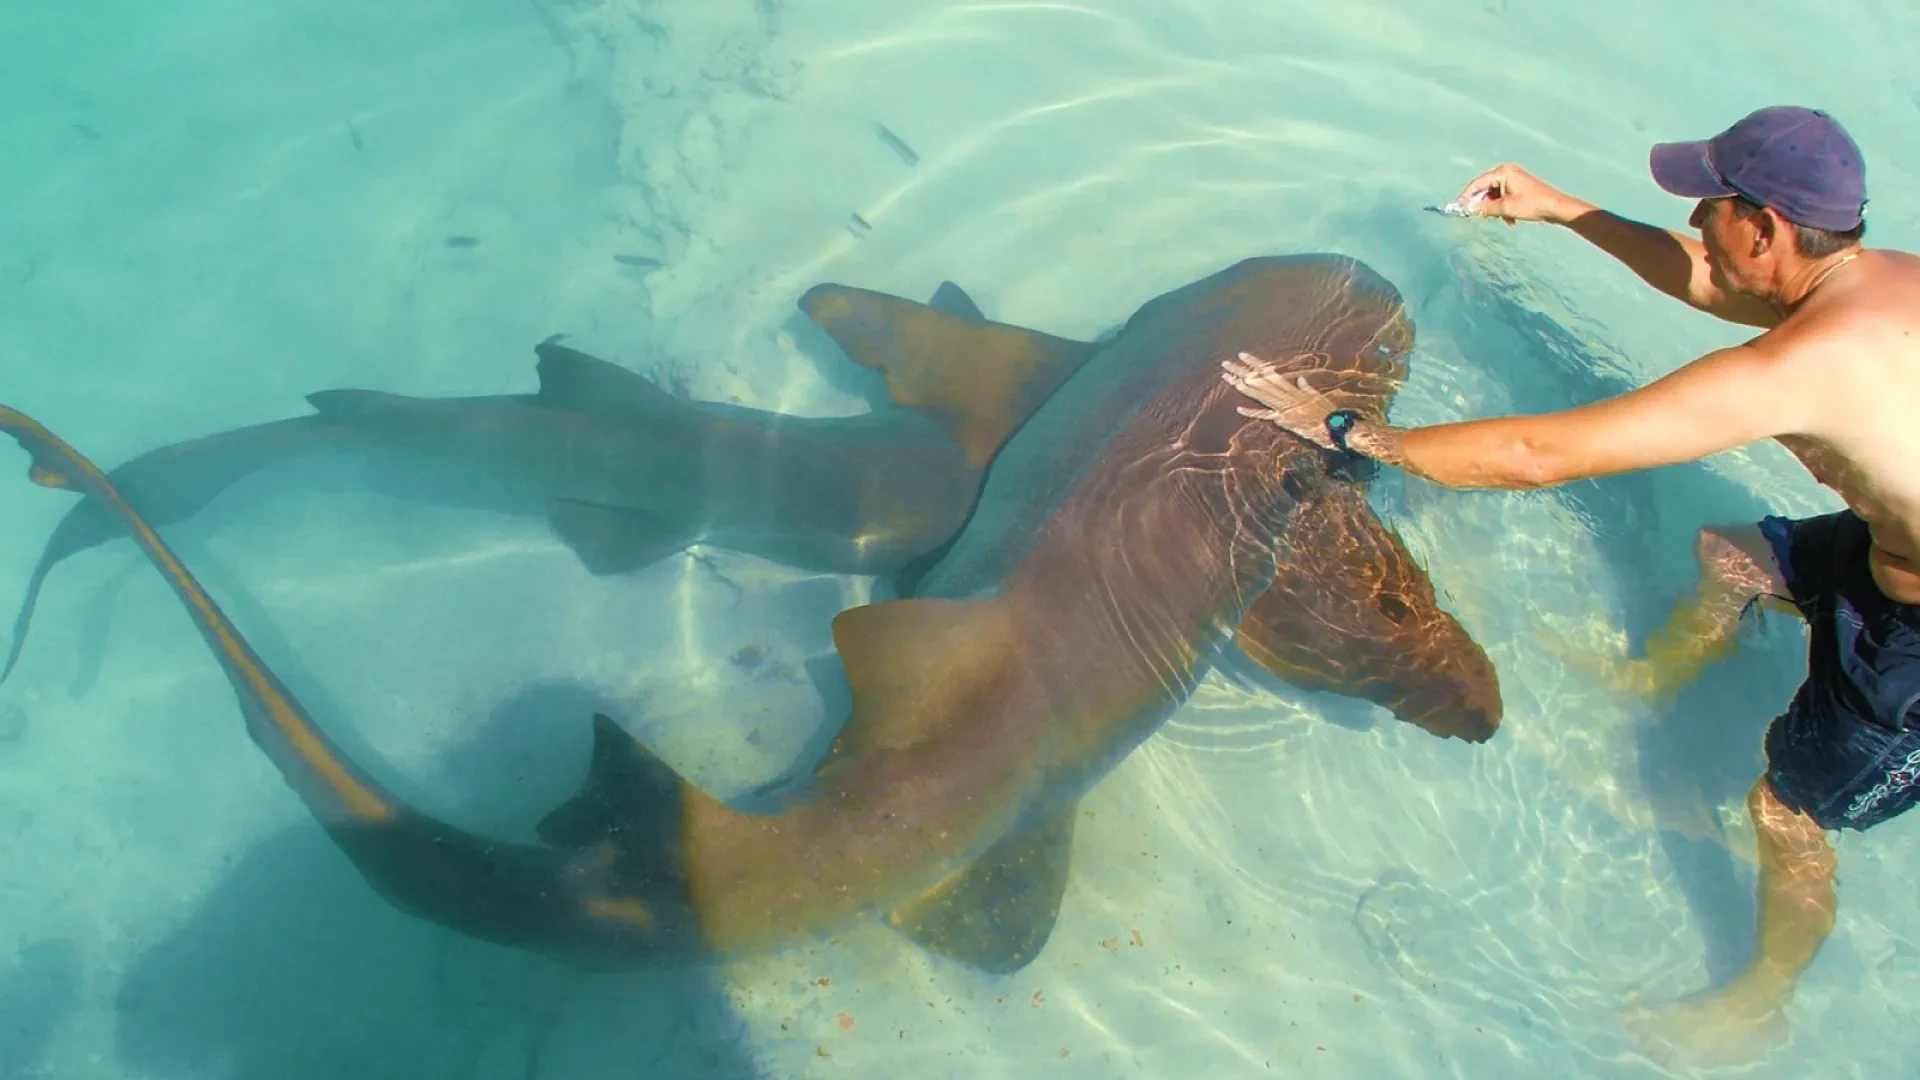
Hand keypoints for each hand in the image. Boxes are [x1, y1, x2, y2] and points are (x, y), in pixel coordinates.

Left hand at [1219, 352, 1343, 448]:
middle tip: (1225, 364)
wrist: (1334, 426)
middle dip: (1241, 372)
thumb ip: (1306, 389)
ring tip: (1227, 378)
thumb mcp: (1317, 397)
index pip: (1269, 372)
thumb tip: (1300, 380)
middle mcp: (1285, 395)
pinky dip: (1253, 412)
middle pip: (1258, 381)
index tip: (1241, 355)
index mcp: (1290, 388)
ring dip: (1242, 386)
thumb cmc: (1327, 413)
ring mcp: (1283, 407)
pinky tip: (1239, 408)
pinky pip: (1266, 415)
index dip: (1254, 363)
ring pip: (1259, 394)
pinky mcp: (1285, 420)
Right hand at [1451, 163, 1587, 226]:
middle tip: (1479, 217)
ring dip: (1495, 209)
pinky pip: (1503, 197)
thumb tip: (1467, 210)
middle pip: (1485, 189)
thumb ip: (1484, 208)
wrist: (1556, 207)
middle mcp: (1507, 172)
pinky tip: (1510, 219)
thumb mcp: (1505, 208)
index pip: (1477, 183)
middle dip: (1483, 204)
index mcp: (1503, 172)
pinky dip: (1503, 208)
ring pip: (1494, 195)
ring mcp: (1514, 178)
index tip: (1458, 208)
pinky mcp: (1519, 187)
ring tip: (1502, 219)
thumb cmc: (1532, 205)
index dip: (1466, 196)